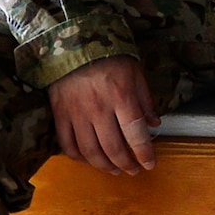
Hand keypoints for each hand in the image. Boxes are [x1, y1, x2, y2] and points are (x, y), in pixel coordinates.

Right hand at [49, 56, 158, 175]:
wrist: (73, 44)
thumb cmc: (111, 57)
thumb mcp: (136, 73)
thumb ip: (145, 100)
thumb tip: (154, 124)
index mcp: (121, 97)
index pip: (135, 134)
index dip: (144, 153)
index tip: (150, 164)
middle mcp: (99, 109)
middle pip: (113, 148)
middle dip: (126, 164)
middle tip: (133, 170)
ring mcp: (77, 114)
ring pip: (90, 151)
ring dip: (104, 166)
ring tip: (114, 170)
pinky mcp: (60, 115)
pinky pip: (67, 144)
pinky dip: (79, 158)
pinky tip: (89, 160)